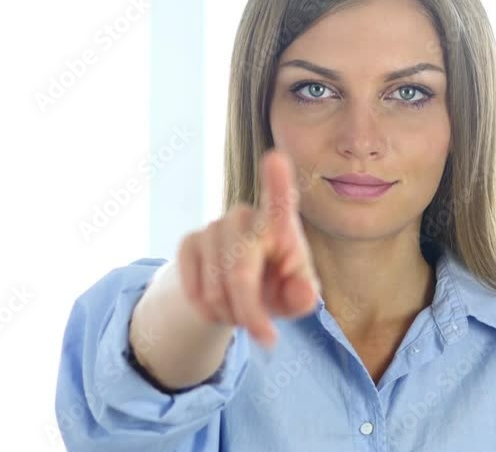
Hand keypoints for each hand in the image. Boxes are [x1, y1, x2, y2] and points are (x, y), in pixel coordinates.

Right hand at [175, 148, 319, 347]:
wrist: (235, 292)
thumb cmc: (278, 288)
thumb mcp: (296, 297)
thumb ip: (304, 296)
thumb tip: (306, 293)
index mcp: (280, 225)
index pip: (280, 201)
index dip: (277, 182)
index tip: (275, 158)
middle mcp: (246, 217)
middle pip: (240, 272)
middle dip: (249, 312)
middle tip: (263, 336)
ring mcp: (215, 227)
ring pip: (214, 286)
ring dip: (229, 312)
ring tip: (240, 312)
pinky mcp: (189, 242)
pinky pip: (193, 288)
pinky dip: (208, 310)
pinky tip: (218, 305)